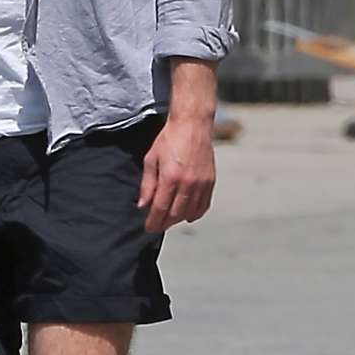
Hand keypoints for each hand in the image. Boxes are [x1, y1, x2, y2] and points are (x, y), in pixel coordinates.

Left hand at [137, 113, 214, 233]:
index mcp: (170, 177)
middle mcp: (188, 183)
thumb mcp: (151, 160)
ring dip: (178, 220)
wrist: (192, 126)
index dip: (154, 221)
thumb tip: (143, 206)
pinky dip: (194, 213)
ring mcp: (202, 183)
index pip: (160, 208)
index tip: (148, 228)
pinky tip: (186, 215)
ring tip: (169, 220)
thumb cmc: (169, 140)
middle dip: (164, 223)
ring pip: (190, 212)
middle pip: (175, 214)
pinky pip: (204, 205)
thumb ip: (147, 185)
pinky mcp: (211, 182)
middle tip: (156, 226)